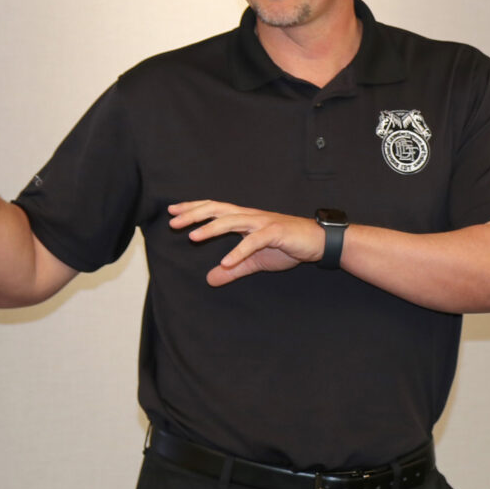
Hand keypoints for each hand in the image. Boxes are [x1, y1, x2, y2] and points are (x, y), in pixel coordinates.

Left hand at [168, 200, 324, 285]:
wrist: (317, 242)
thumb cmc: (287, 245)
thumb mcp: (254, 261)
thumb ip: (233, 269)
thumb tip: (210, 279)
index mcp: (244, 218)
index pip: (214, 209)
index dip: (193, 209)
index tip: (173, 212)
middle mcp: (250, 216)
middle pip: (217, 210)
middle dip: (194, 214)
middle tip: (173, 221)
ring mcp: (262, 223)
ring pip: (232, 220)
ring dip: (211, 228)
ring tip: (193, 237)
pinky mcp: (275, 232)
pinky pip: (254, 241)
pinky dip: (239, 251)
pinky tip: (226, 261)